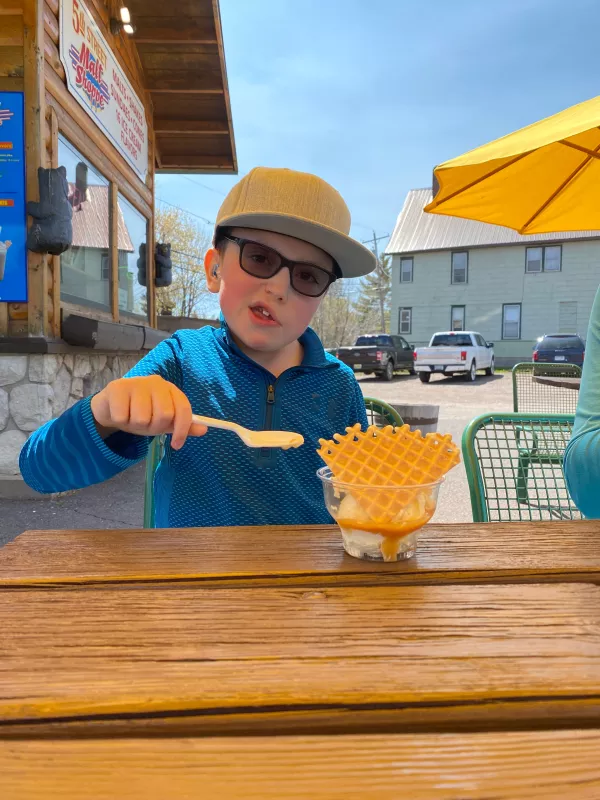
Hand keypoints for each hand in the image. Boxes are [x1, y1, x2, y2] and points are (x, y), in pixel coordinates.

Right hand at [90, 375, 206, 449]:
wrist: (111, 406)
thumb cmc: (141, 412)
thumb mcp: (164, 422)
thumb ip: (182, 425)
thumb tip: (204, 430)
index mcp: (170, 389)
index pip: (183, 409)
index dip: (182, 430)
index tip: (176, 445)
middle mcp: (156, 382)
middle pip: (164, 415)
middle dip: (153, 427)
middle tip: (145, 424)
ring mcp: (136, 383)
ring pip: (142, 418)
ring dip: (136, 425)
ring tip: (131, 417)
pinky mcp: (117, 387)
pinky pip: (123, 417)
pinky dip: (121, 422)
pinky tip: (120, 413)